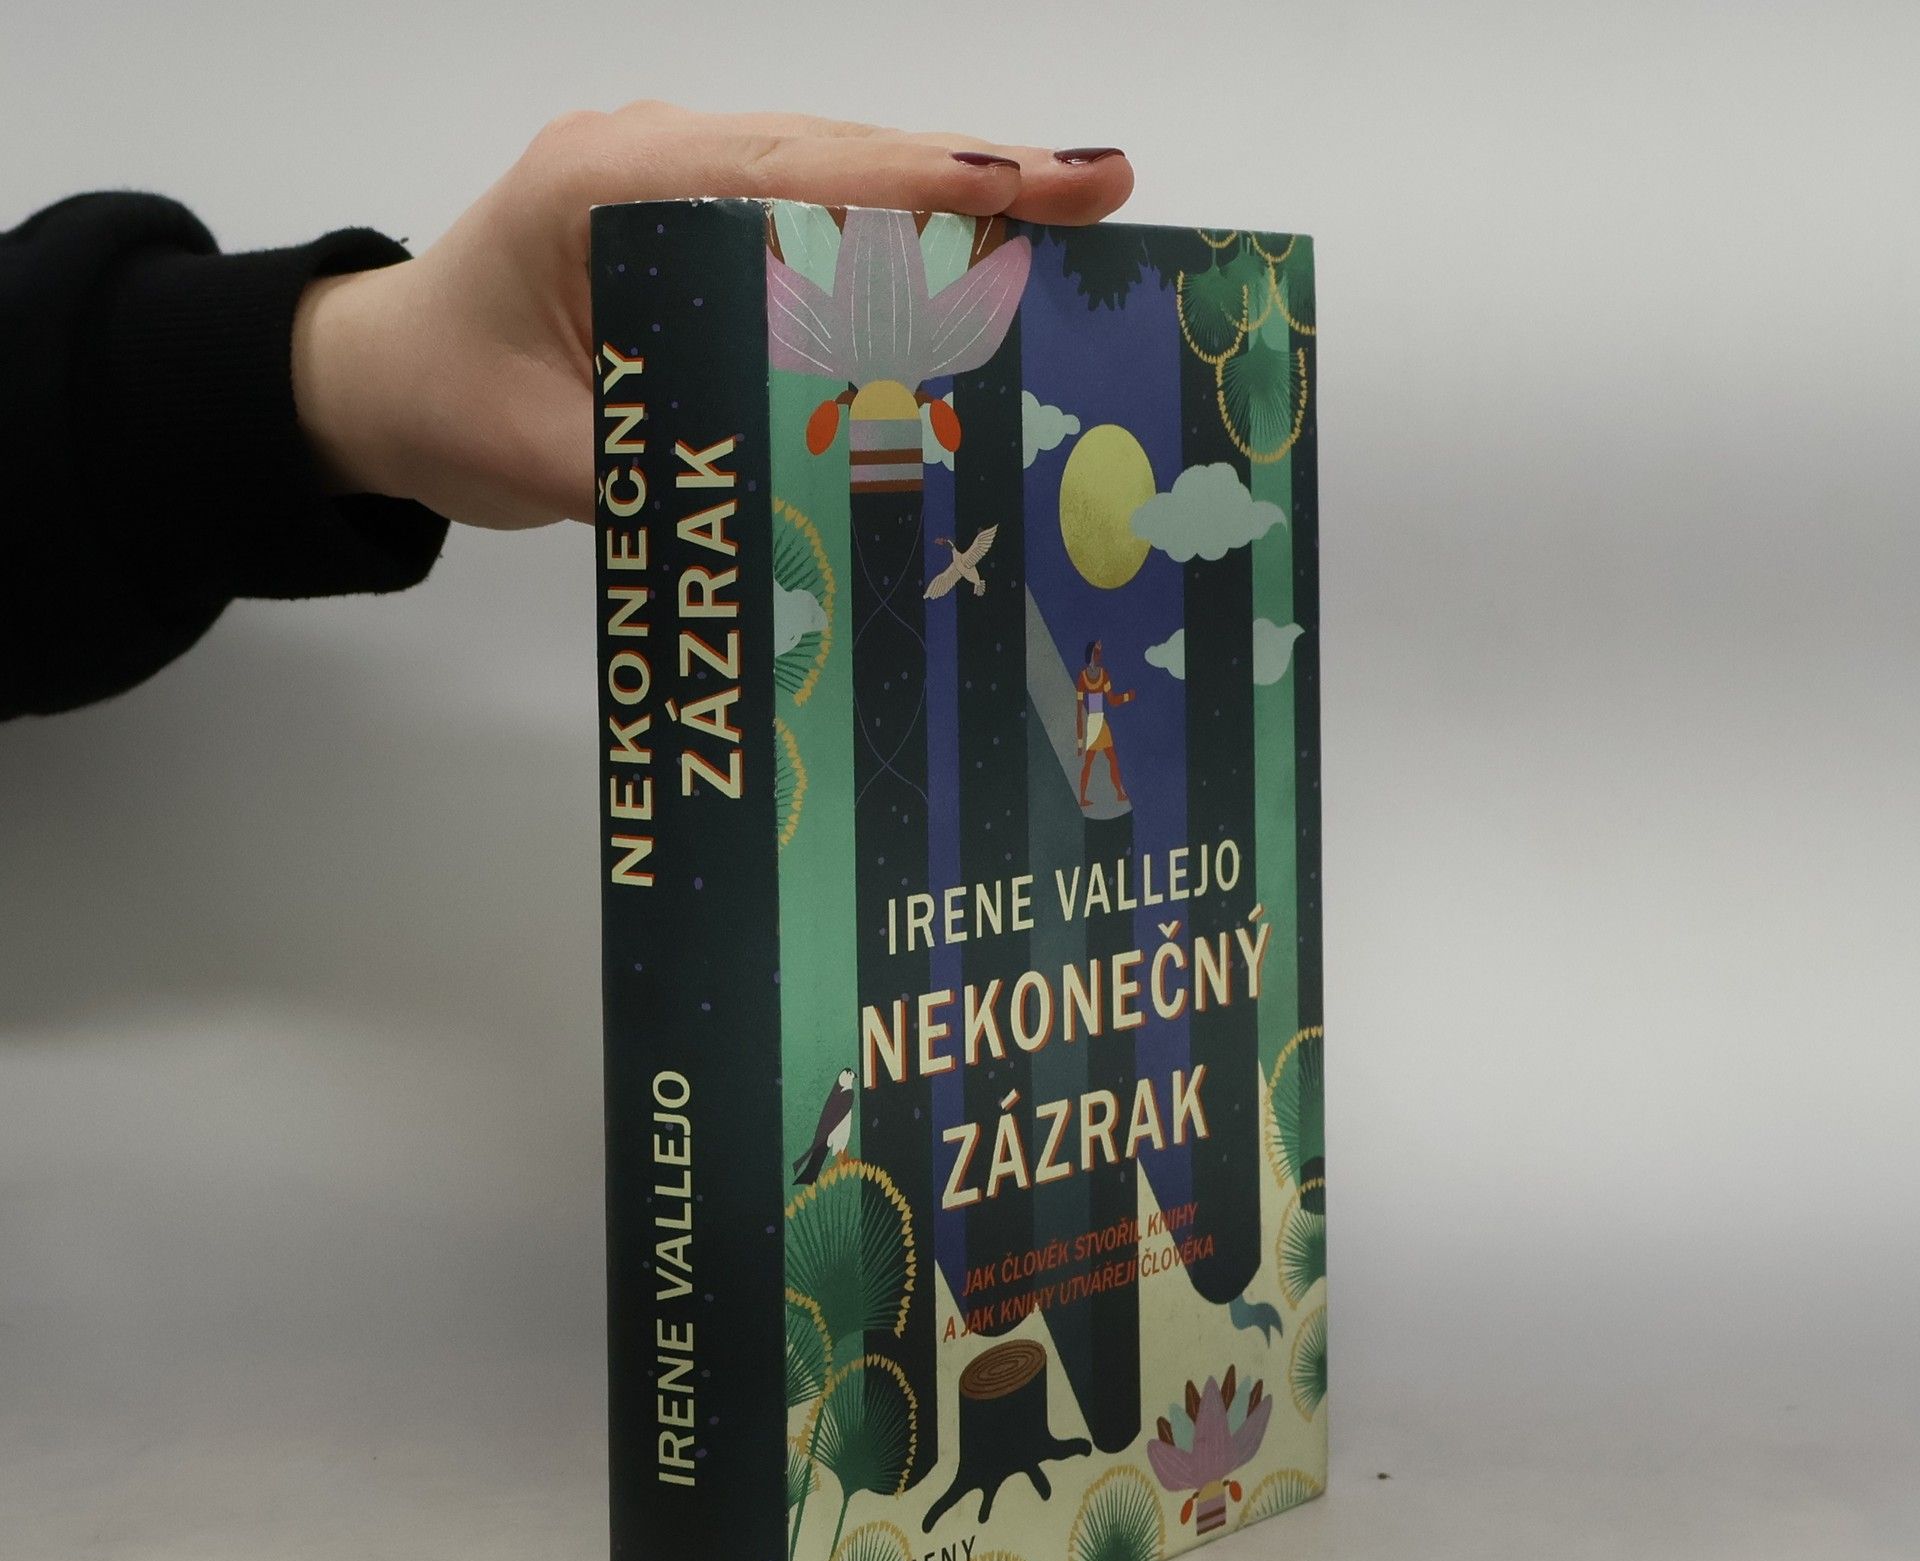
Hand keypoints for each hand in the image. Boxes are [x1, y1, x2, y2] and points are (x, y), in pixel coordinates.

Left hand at [291, 104, 1132, 528]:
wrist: (375, 380)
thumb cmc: (441, 403)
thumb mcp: (542, 457)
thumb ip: (676, 465)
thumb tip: (816, 497)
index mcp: (609, 186)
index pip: (799, 175)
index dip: (930, 182)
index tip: (1046, 185)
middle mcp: (653, 159)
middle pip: (841, 153)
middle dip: (977, 174)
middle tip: (1106, 190)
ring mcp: (674, 180)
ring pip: (836, 174)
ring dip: (949, 198)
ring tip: (1070, 221)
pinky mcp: (691, 220)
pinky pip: (810, 216)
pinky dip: (896, 236)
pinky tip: (973, 260)